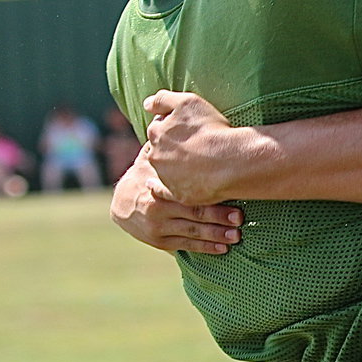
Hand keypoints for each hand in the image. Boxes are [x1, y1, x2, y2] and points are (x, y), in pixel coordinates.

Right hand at [111, 153, 242, 253]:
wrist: (122, 204)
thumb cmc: (146, 176)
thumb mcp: (150, 160)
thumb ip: (163, 144)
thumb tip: (167, 112)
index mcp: (158, 187)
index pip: (186, 190)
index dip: (208, 194)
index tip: (230, 193)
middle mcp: (158, 208)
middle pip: (193, 213)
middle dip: (218, 216)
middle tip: (240, 217)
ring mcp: (159, 227)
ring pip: (192, 231)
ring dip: (217, 235)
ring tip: (236, 236)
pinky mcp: (161, 241)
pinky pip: (186, 245)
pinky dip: (206, 248)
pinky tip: (223, 248)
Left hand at [144, 89, 250, 204]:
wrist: (232, 161)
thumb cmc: (212, 130)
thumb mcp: (187, 102)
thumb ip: (162, 100)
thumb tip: (147, 104)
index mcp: (156, 132)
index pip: (158, 128)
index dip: (172, 128)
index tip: (187, 130)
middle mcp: (155, 156)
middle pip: (159, 150)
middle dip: (170, 148)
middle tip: (190, 147)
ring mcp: (166, 177)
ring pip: (164, 170)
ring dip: (171, 167)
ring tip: (192, 165)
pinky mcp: (178, 194)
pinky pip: (165, 193)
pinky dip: (162, 189)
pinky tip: (165, 185)